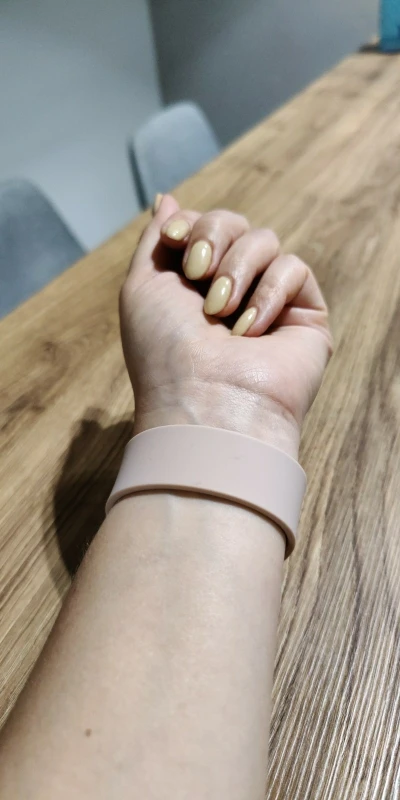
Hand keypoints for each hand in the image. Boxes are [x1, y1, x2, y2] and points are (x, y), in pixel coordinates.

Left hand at [120, 195, 331, 457]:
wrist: (207, 402)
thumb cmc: (166, 352)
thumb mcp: (142, 287)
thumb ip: (157, 240)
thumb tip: (168, 199)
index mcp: (193, 283)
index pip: (203, 224)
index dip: (191, 224)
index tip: (173, 241)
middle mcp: (231, 289)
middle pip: (234, 223)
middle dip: (212, 238)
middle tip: (198, 274)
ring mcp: (269, 301)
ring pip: (264, 240)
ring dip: (236, 270)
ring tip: (220, 311)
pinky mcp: (305, 314)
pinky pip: (294, 268)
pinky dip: (269, 294)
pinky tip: (251, 331)